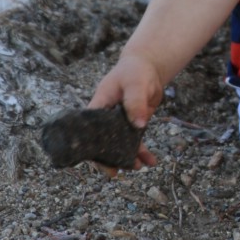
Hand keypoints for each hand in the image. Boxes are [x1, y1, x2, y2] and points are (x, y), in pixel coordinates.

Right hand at [88, 52, 164, 170]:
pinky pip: (135, 141)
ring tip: (137, 167)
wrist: (147, 66)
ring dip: (128, 157)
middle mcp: (106, 117)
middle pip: (102, 143)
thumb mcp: (135, 83)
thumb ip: (135, 102)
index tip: (100, 162)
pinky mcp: (132, 123)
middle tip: (116, 172)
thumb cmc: (135, 71)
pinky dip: (142, 151)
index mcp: (98, 107)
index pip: (89, 132)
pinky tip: (150, 161)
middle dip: (109, 159)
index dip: (91, 149)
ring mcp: (119, 122)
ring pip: (120, 145)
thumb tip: (139, 125)